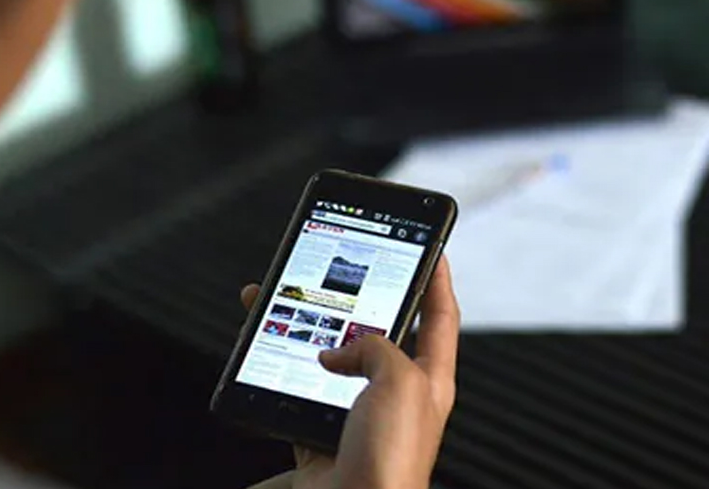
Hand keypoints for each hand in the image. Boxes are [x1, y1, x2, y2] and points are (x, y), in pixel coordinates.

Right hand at [240, 257, 459, 488]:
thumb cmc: (392, 460)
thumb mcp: (400, 379)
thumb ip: (375, 347)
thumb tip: (337, 353)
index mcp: (430, 380)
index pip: (440, 317)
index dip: (437, 279)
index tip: (433, 248)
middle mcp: (396, 396)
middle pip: (378, 333)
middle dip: (356, 299)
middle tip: (340, 270)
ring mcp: (357, 415)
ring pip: (331, 358)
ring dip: (305, 331)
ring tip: (281, 304)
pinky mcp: (322, 434)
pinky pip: (299, 391)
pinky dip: (280, 371)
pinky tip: (268, 356)